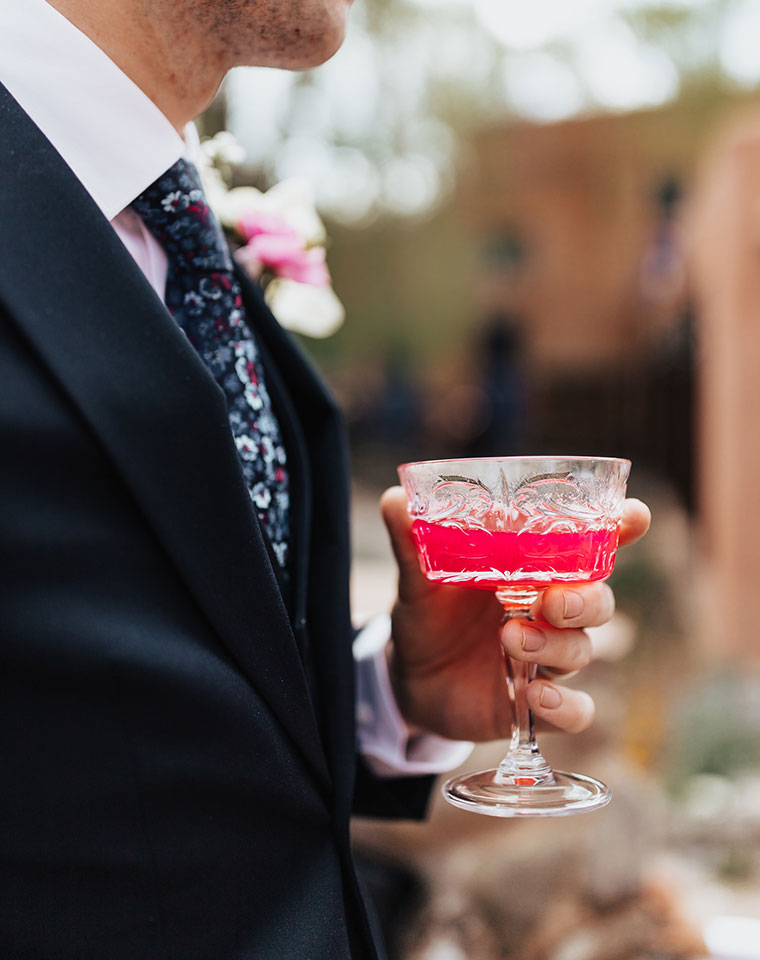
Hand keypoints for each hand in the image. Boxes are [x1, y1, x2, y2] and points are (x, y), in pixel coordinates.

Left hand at [380, 487, 650, 742]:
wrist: (408, 678)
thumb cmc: (427, 615)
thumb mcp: (416, 581)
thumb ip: (411, 543)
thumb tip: (394, 499)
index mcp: (531, 570)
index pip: (588, 546)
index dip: (619, 530)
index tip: (633, 516)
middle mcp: (549, 610)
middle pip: (598, 600)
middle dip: (586, 599)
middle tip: (551, 600)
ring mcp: (548, 657)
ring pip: (584, 649)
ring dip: (556, 644)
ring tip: (512, 638)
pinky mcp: (540, 702)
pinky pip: (576, 711)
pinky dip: (565, 706)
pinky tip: (536, 695)